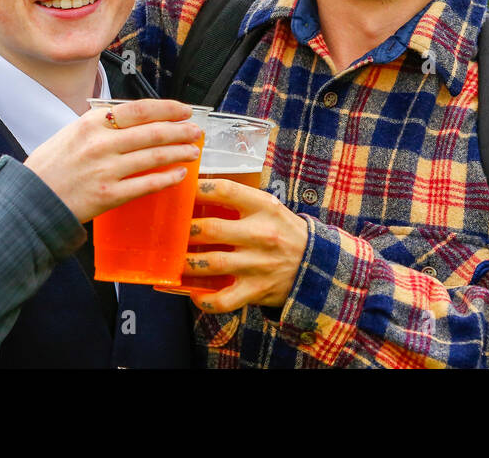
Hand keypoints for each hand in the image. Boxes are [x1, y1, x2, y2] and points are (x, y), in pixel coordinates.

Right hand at [25, 99, 202, 223]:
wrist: (31, 200)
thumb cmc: (50, 166)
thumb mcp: (72, 132)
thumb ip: (102, 124)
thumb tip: (135, 118)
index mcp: (92, 123)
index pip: (139, 109)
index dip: (168, 108)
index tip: (185, 110)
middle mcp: (101, 143)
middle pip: (152, 132)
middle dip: (180, 131)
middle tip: (197, 131)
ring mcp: (106, 170)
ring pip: (154, 157)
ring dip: (179, 152)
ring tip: (193, 151)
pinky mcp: (109, 195)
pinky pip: (146, 184)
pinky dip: (167, 178)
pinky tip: (180, 174)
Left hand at [183, 179, 308, 312]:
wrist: (317, 264)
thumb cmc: (284, 232)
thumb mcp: (269, 208)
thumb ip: (239, 201)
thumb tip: (196, 195)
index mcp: (264, 207)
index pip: (224, 190)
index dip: (197, 189)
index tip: (181, 192)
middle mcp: (261, 234)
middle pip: (211, 229)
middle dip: (185, 230)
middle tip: (171, 231)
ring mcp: (258, 264)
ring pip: (211, 263)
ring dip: (187, 263)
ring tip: (175, 260)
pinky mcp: (256, 290)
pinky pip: (223, 300)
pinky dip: (204, 300)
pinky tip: (194, 293)